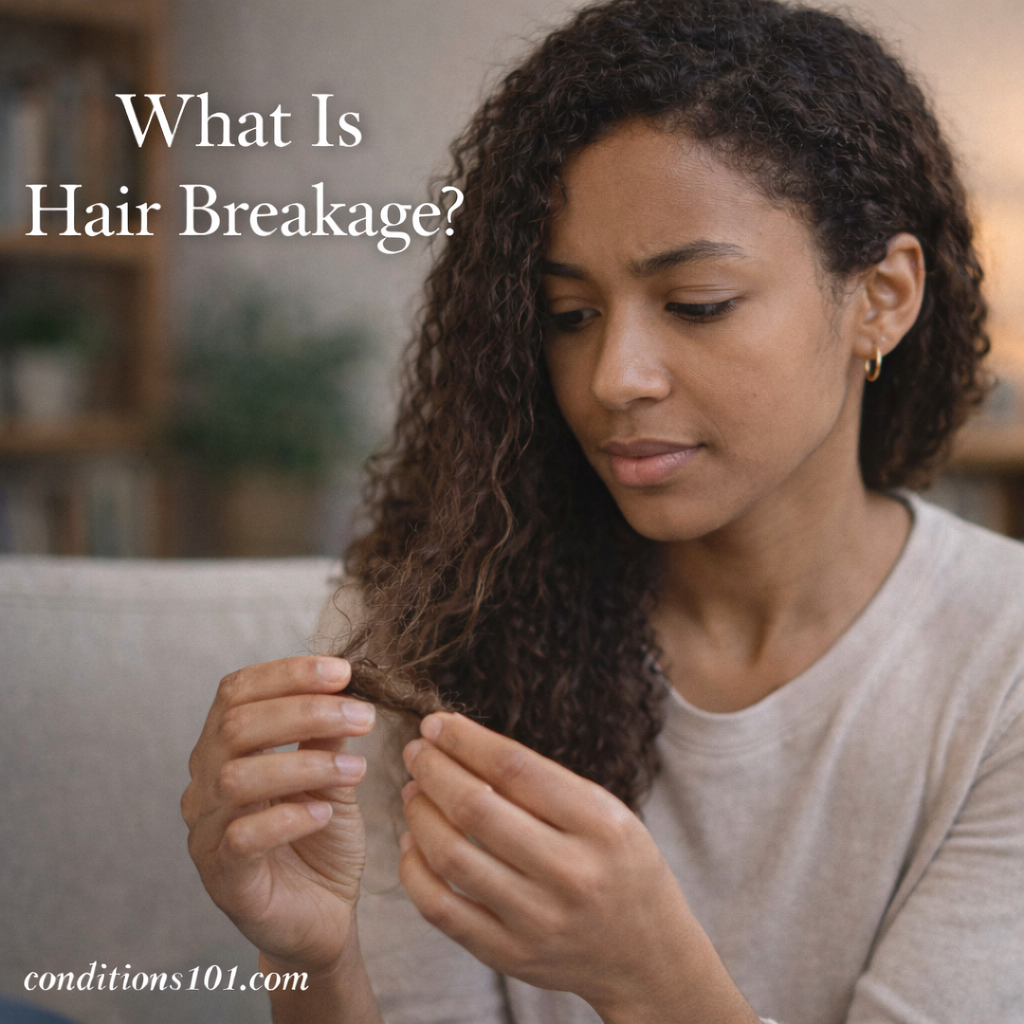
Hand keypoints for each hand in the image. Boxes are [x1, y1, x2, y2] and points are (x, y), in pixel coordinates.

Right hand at [182, 656, 375, 977]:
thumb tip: (343, 684)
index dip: (286, 673)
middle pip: (236, 726)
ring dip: (305, 764)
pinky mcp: (224, 878)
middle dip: (305, 712)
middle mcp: (204, 784)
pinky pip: (242, 837)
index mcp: (223, 749)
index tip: (342, 673)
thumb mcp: (332, 776)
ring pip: (237, 778)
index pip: (235, 692)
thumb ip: (328, 735)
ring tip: (355, 769)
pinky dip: (288, 818)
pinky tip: (324, 814)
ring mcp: (207, 832)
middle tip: (363, 716)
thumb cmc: (320, 839)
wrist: (321, 918)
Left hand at [398, 713, 757, 1023]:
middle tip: (416, 752)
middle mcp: (570, 874)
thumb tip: (462, 746)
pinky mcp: (510, 955)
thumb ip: (544, 785)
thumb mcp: (606, 812)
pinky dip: (416, 871)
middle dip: (434, 771)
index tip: (435, 723)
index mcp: (599, 825)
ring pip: (451, 858)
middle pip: (476, 810)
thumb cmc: (620, 864)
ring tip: (413, 791)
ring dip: (419, 815)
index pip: (515, 768)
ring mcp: (538, 920)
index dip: (464, 740)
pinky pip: (442, 910)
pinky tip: (413, 843)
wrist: (647, 954)